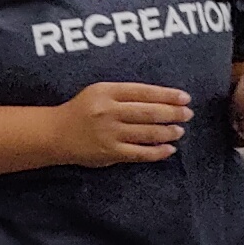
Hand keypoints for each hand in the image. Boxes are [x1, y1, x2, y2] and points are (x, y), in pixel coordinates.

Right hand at [50, 81, 191, 165]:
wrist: (55, 133)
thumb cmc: (81, 110)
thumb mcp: (99, 92)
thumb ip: (125, 94)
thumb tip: (161, 100)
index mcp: (107, 91)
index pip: (144, 92)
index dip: (167, 95)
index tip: (184, 97)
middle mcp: (109, 111)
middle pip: (149, 112)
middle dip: (173, 113)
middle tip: (188, 114)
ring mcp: (109, 133)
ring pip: (147, 132)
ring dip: (168, 132)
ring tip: (179, 131)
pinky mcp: (110, 152)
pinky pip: (140, 153)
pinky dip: (158, 151)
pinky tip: (169, 149)